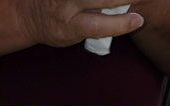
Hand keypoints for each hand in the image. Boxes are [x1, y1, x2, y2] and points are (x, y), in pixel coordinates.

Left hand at [18, 0, 144, 46]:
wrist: (29, 14)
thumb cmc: (56, 29)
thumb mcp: (71, 37)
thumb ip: (94, 28)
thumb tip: (126, 16)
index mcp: (68, 26)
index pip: (97, 26)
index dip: (120, 24)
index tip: (139, 20)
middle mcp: (67, 4)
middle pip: (102, 0)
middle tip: (141, 0)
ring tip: (131, 0)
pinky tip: (107, 3)